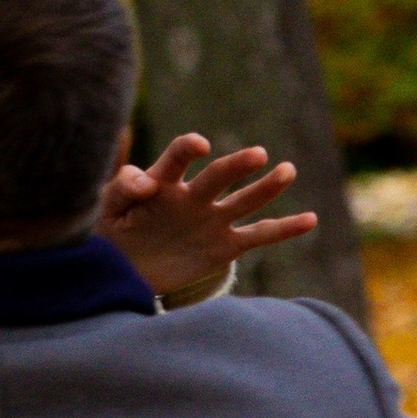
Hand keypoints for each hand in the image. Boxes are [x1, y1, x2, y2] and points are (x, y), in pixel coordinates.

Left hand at [99, 133, 319, 298]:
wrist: (124, 270)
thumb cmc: (110, 230)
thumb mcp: (106, 208)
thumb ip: (122, 187)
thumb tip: (144, 179)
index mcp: (162, 181)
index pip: (178, 156)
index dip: (187, 149)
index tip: (198, 147)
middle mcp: (192, 196)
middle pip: (219, 175)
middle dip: (238, 165)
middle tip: (258, 156)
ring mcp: (211, 219)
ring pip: (245, 200)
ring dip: (267, 187)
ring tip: (287, 171)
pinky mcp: (224, 246)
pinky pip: (258, 236)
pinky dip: (284, 228)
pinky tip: (310, 219)